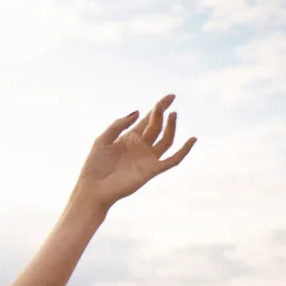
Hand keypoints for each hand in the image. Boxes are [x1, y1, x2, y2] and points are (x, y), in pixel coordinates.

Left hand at [74, 94, 196, 208]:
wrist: (93, 189)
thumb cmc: (94, 166)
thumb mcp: (102, 140)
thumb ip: (119, 125)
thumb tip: (139, 112)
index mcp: (129, 138)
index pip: (148, 120)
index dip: (158, 108)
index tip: (170, 96)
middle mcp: (141, 147)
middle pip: (157, 127)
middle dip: (162, 113)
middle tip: (168, 101)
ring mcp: (147, 159)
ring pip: (166, 140)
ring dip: (171, 127)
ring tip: (172, 114)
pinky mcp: (152, 170)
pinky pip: (172, 160)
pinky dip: (184, 151)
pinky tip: (192, 139)